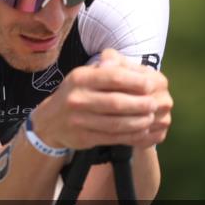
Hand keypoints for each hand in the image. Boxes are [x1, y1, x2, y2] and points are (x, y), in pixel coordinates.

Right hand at [32, 48, 171, 150]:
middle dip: (140, 104)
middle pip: (116, 102)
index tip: (150, 84)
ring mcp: (79, 120)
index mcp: (80, 78)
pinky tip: (141, 131)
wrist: (50, 121)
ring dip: (138, 122)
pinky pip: (112, 137)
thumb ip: (108, 68)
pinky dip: (130, 135)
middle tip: (154, 104)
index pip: (113, 77)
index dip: (135, 81)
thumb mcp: (85, 75)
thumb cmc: (76, 93)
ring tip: (150, 118)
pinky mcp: (83, 138)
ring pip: (116, 123)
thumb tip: (133, 66)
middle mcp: (77, 98)